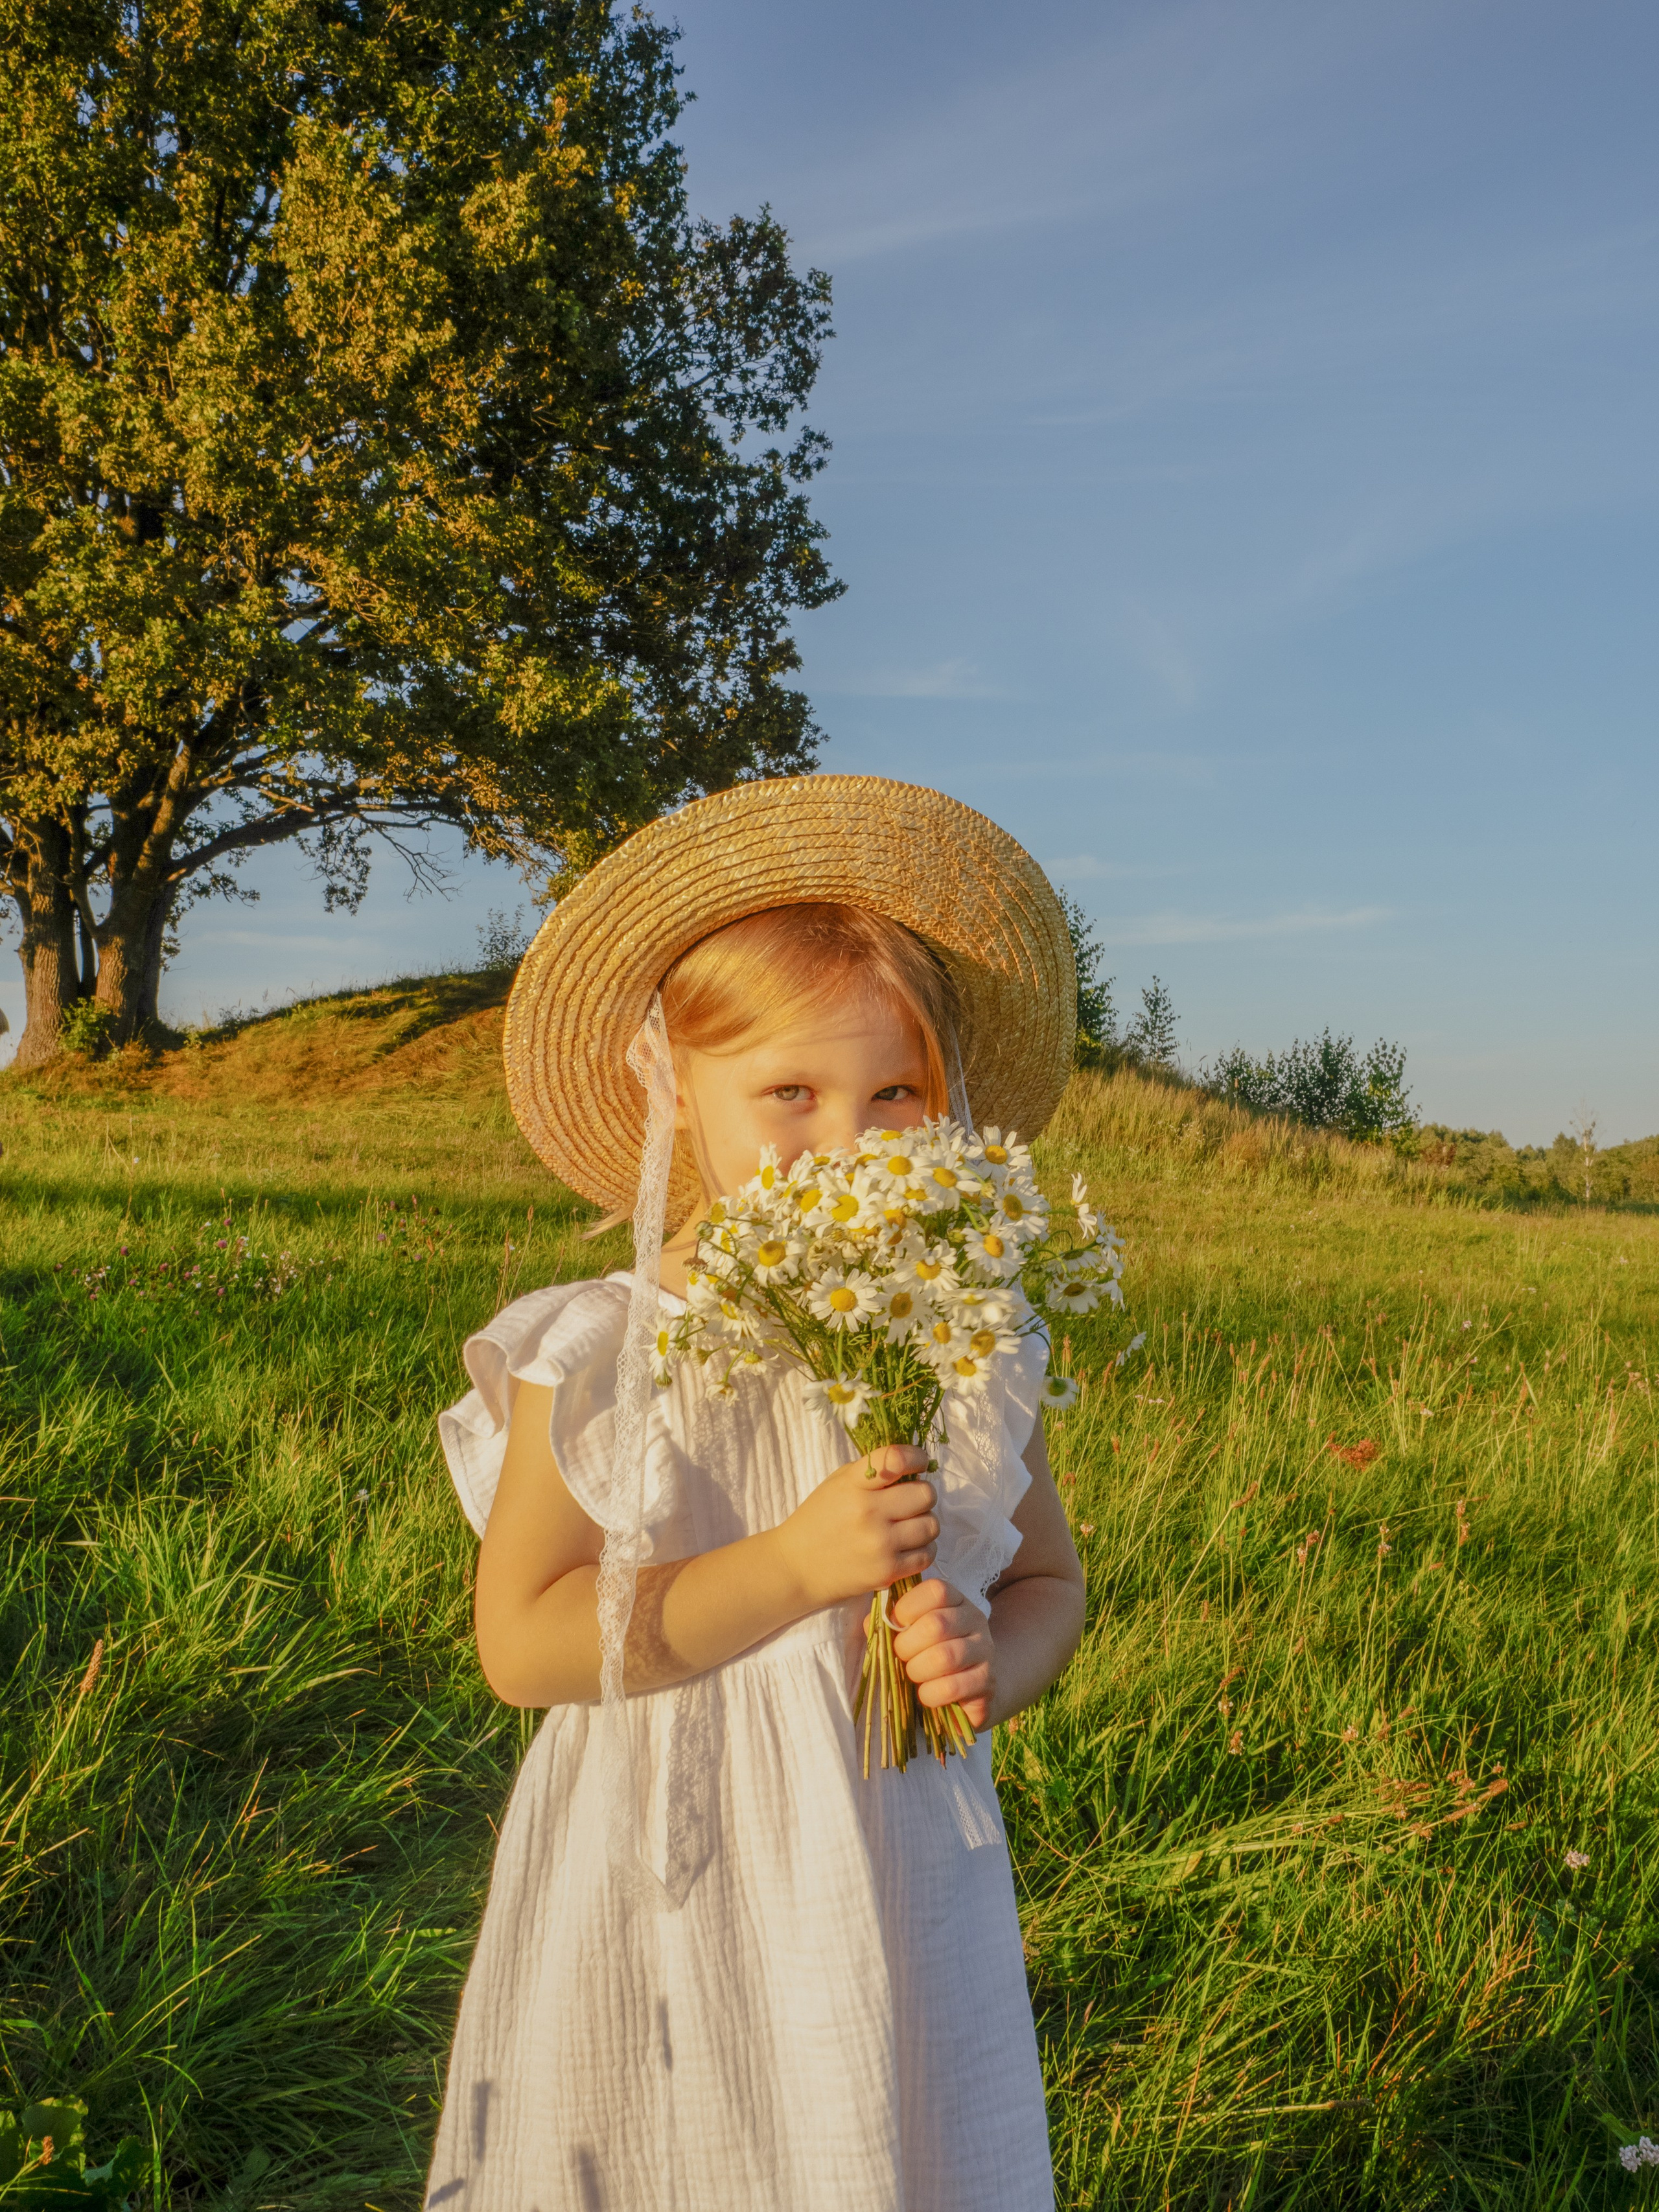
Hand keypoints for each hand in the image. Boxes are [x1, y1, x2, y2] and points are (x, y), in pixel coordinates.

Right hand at [773, 1444, 937, 1609]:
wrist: (796, 1567)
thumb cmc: (819, 1519)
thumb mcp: (837, 1484)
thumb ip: (872, 1472)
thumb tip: (914, 1466)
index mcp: (853, 1484)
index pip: (896, 1459)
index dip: (917, 1457)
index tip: (920, 1463)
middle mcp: (868, 1511)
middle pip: (925, 1495)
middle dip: (922, 1496)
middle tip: (910, 1503)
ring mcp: (879, 1543)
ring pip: (931, 1525)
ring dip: (924, 1524)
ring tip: (908, 1527)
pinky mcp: (886, 1571)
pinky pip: (927, 1554)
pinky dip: (922, 1549)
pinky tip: (907, 1547)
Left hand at [890, 1578, 995, 1729]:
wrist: (969, 1687)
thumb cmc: (931, 1654)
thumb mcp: (911, 1633)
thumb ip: (890, 1625)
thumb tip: (870, 1623)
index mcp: (956, 1600)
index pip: (935, 1590)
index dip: (907, 1607)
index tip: (896, 1625)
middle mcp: (975, 1620)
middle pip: (936, 1625)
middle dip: (907, 1646)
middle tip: (902, 1656)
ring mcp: (985, 1650)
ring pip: (944, 1657)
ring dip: (918, 1670)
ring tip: (913, 1675)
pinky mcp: (988, 1681)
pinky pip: (953, 1687)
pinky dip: (930, 1694)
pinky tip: (926, 1694)